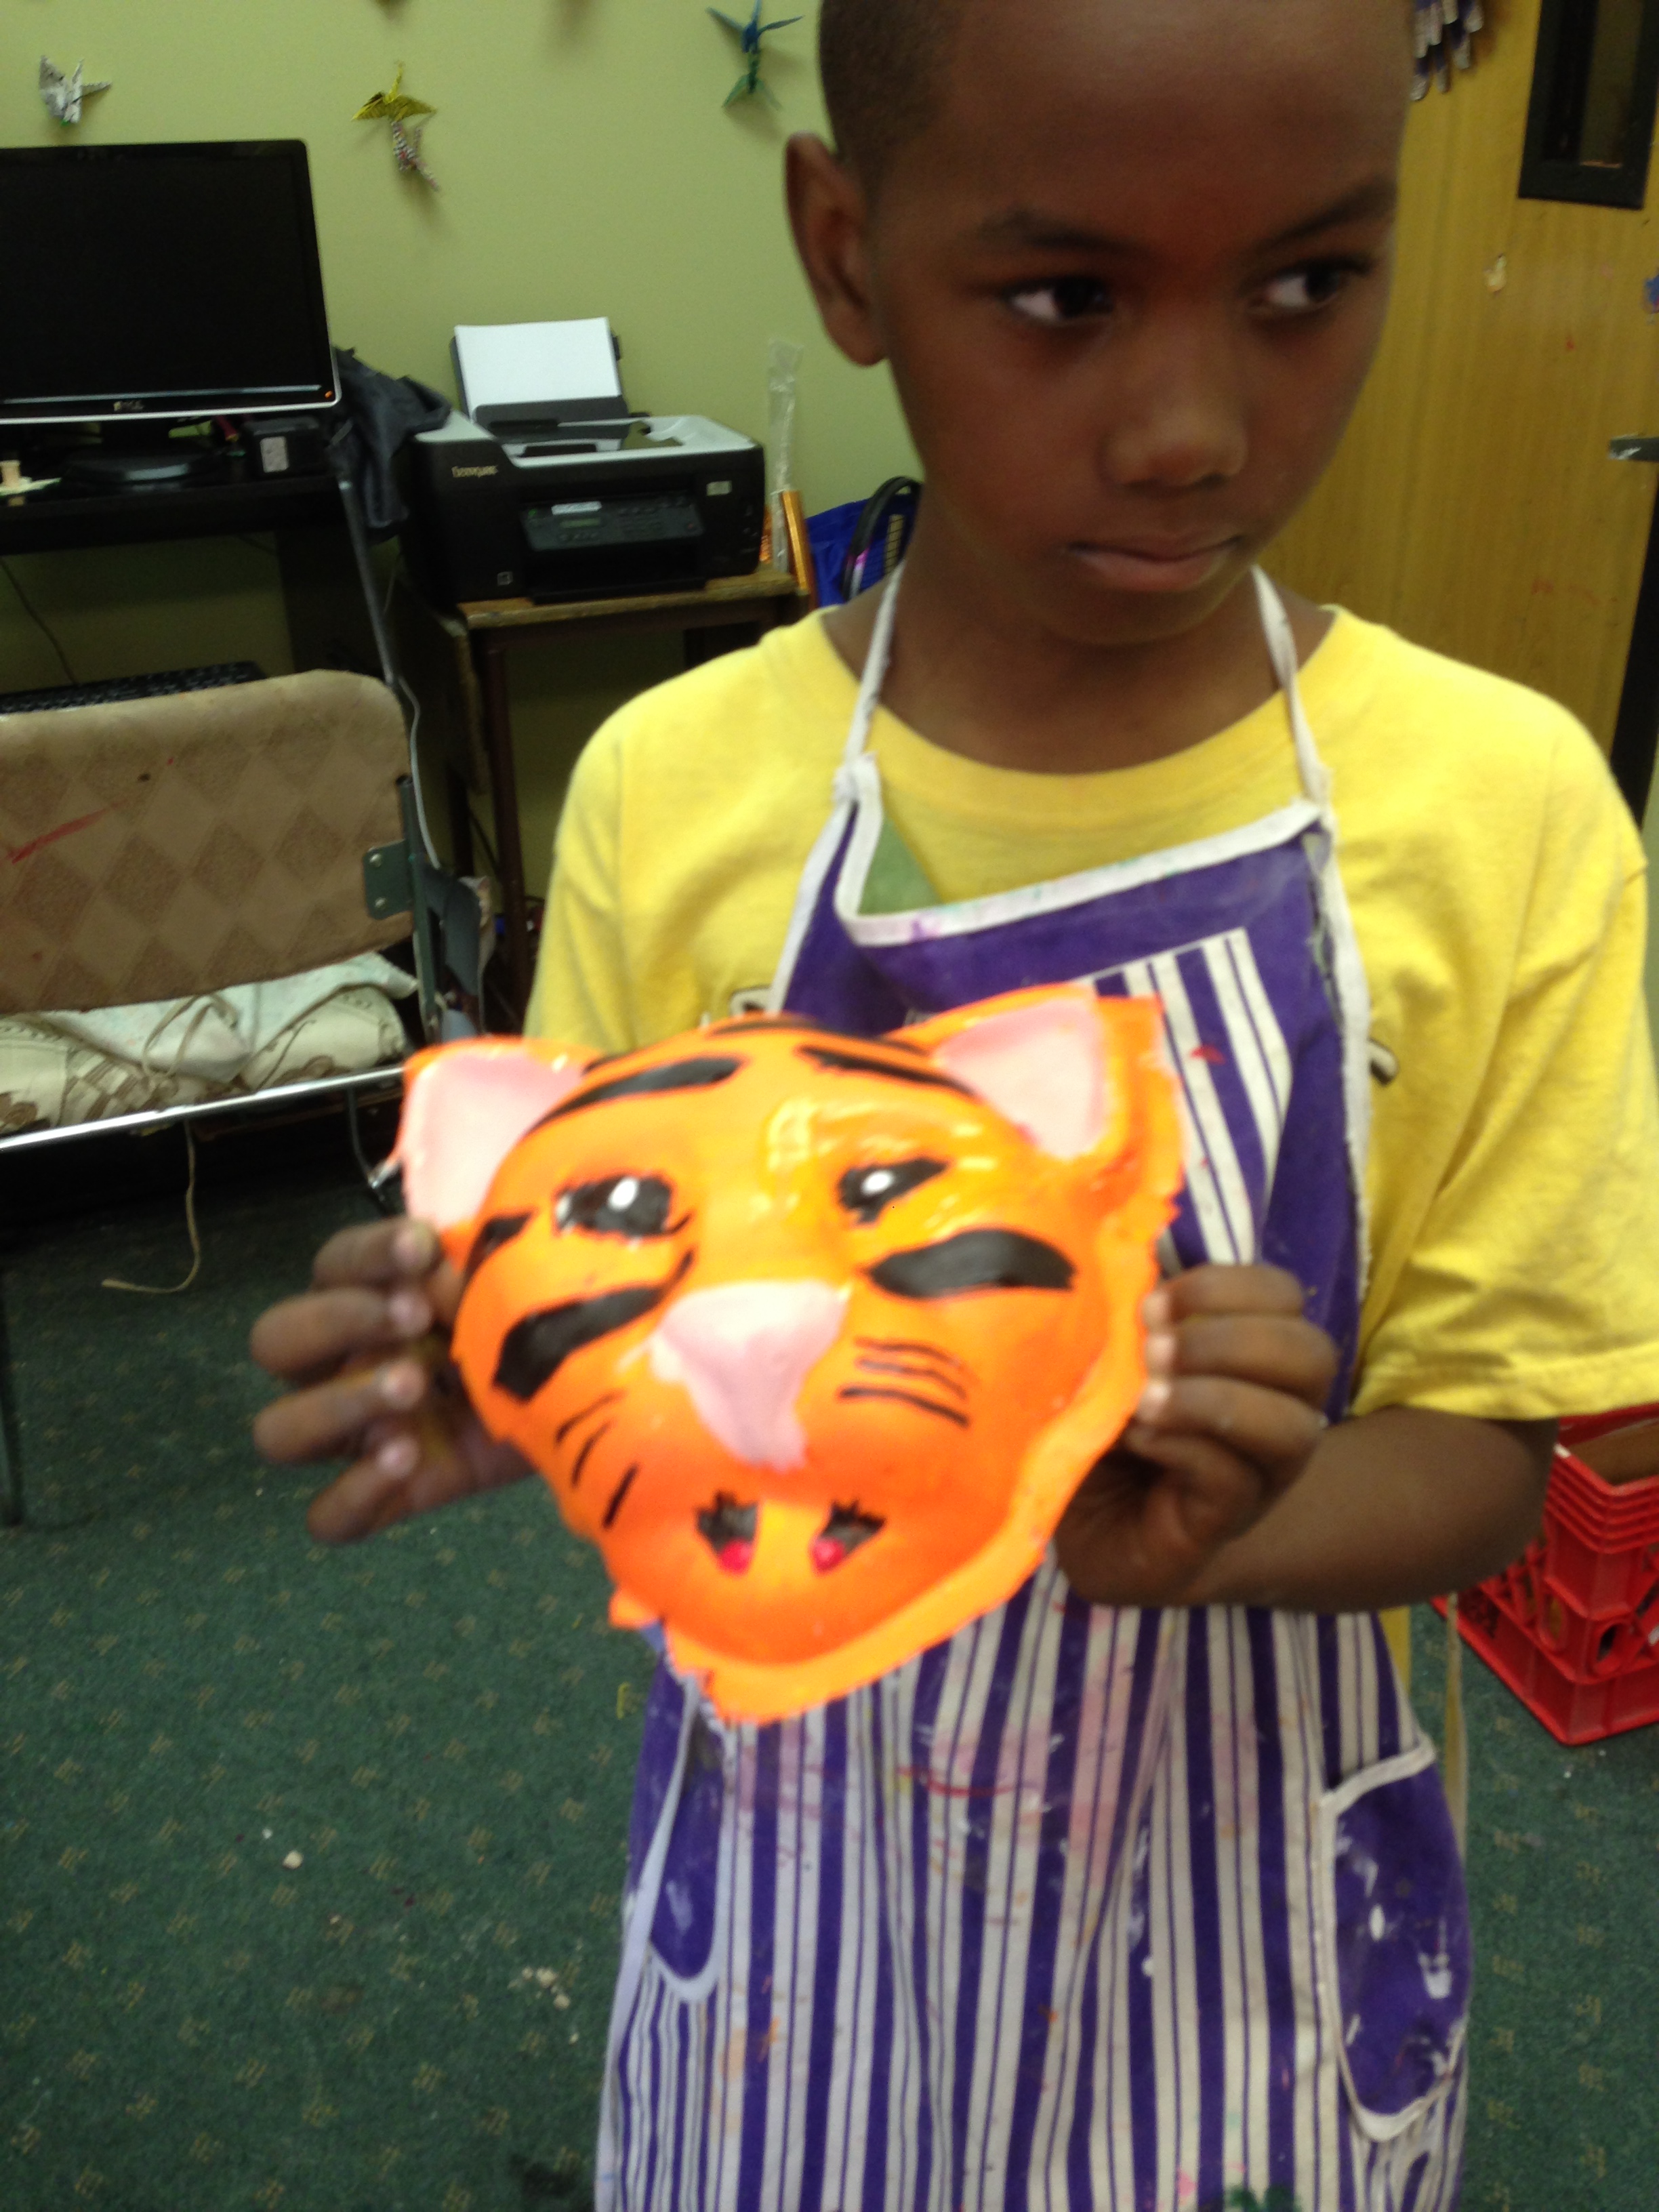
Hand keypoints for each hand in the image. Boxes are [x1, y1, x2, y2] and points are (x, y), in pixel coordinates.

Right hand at [249, 1218, 532, 1543]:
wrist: (603, 1394)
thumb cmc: (545, 1322)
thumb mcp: (515, 1281)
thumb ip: (471, 1268)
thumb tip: (433, 1273)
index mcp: (372, 1298)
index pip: (333, 1265)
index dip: (368, 1254)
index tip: (425, 1249)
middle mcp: (347, 1363)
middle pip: (275, 1341)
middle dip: (337, 1320)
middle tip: (416, 1317)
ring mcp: (363, 1434)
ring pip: (281, 1432)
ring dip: (338, 1404)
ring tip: (413, 1388)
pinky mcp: (395, 1494)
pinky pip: (329, 1517)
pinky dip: (353, 1493)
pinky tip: (406, 1459)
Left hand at [1053, 1262, 1336, 1608]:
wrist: (1087, 1523)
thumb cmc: (1103, 1424)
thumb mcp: (1112, 1356)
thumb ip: (1128, 1315)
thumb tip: (1120, 1261)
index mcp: (1252, 1356)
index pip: (1284, 1297)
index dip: (1229, 1287)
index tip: (1156, 1301)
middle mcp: (1276, 1411)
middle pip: (1311, 1356)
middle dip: (1231, 1339)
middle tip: (1153, 1345)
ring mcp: (1259, 1474)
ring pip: (1291, 1427)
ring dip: (1215, 1397)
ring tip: (1146, 1395)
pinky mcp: (1223, 1522)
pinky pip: (1233, 1481)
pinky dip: (1183, 1447)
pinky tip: (1138, 1436)